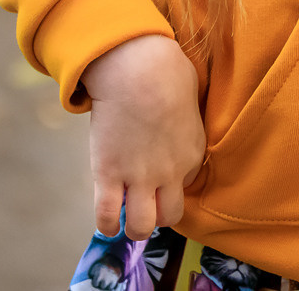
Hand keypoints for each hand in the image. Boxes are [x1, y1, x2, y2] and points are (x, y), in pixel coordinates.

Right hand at [82, 34, 204, 239]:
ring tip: (124, 220)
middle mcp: (170, 173)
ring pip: (141, 226)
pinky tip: (106, 222)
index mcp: (192, 154)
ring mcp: (140, 177)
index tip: (158, 179)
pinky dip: (106, 225)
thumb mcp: (189, 96)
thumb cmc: (165, 70)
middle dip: (157, 216)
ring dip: (133, 227)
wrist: (139, 69)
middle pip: (169, 216)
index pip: (185, 186)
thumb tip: (172, 114)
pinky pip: (107, 215)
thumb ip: (184, 114)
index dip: (170, 184)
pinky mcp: (109, 175)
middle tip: (142, 205)